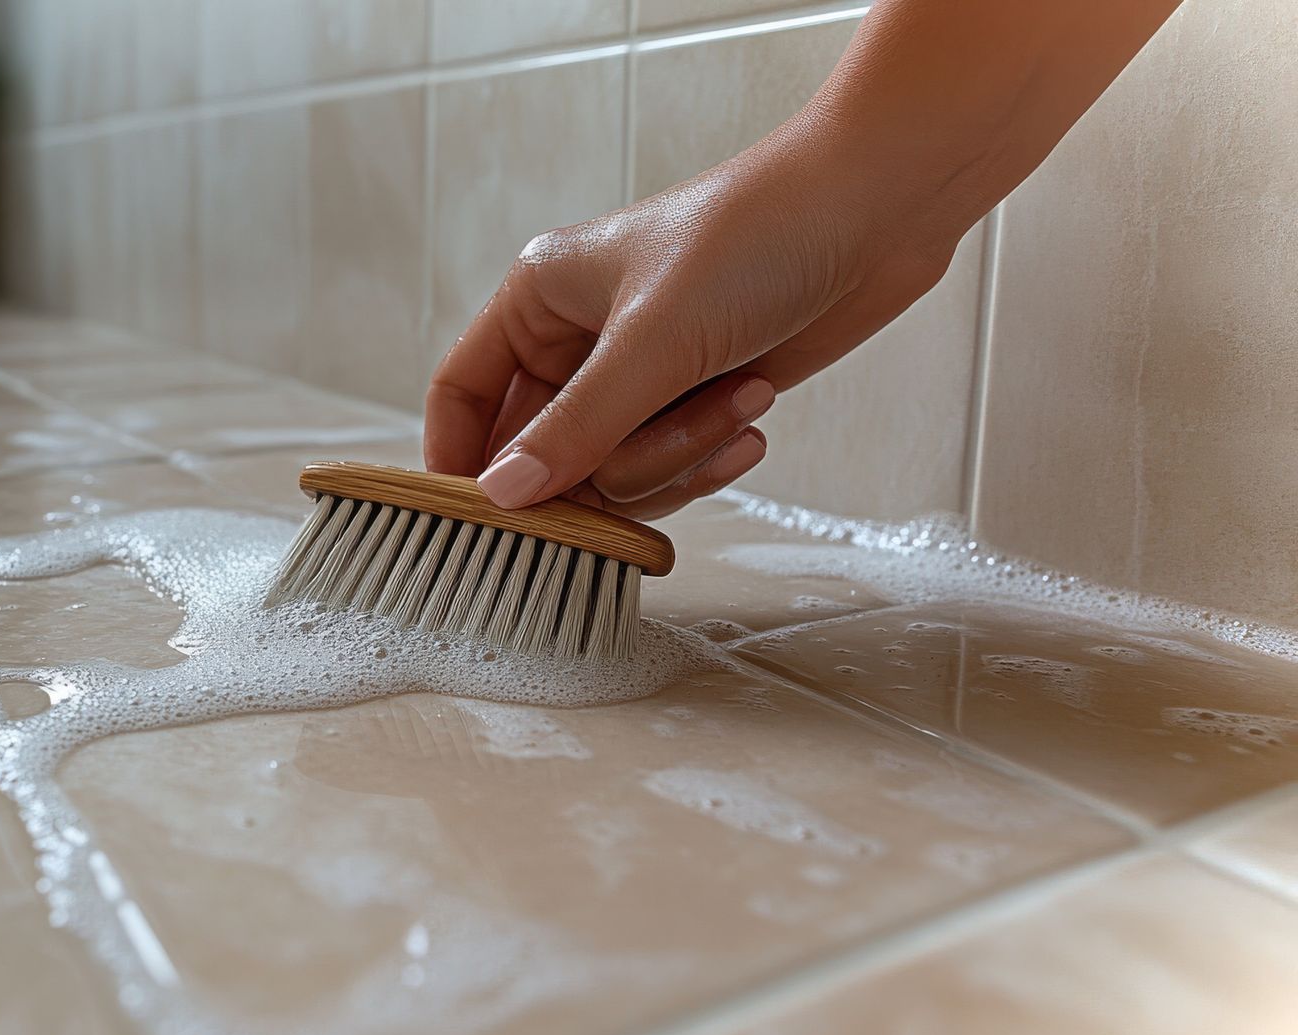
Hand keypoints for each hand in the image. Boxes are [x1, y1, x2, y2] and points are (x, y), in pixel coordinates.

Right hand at [424, 123, 962, 518]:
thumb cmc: (754, 236)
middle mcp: (578, 338)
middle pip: (546, 453)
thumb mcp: (653, 341)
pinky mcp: (694, 396)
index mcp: (539, 299)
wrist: (875, 213)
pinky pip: (672, 465)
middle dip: (612, 462)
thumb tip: (503, 496)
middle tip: (664, 443)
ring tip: (738, 397)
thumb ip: (576, 429)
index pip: (462, 391)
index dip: (460, 458)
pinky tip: (753, 416)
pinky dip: (710, 453)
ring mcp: (638, 373)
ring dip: (679, 452)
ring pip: (615, 469)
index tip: (477, 520)